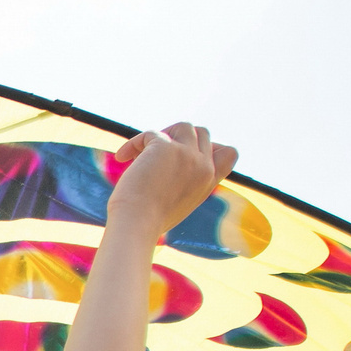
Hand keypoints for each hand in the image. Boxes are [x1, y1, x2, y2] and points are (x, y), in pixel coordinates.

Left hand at [108, 123, 240, 237]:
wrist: (136, 224)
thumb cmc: (148, 220)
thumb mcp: (176, 201)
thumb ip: (182, 180)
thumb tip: (168, 158)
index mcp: (208, 181)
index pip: (229, 153)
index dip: (211, 146)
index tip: (187, 153)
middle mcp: (203, 166)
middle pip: (201, 133)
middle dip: (179, 138)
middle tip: (155, 155)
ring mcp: (187, 154)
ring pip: (183, 126)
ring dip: (163, 134)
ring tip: (142, 152)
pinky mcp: (165, 147)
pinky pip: (151, 133)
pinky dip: (134, 143)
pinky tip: (122, 157)